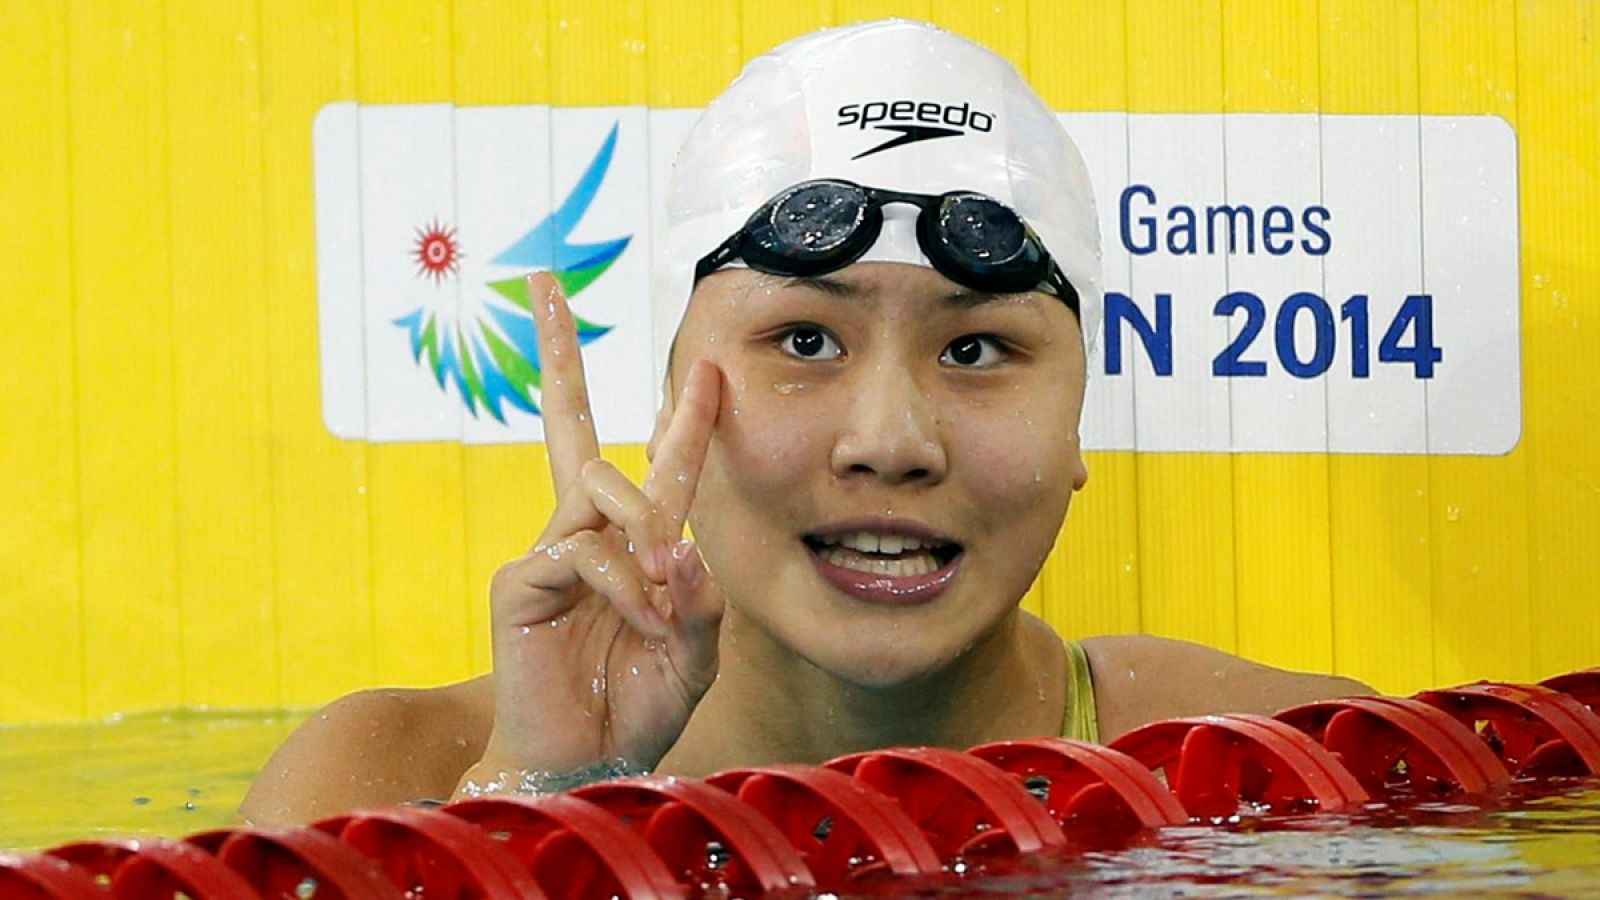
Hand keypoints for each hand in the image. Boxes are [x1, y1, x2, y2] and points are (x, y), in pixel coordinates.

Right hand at [456, 272, 723, 794]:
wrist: (585, 762)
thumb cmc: (637, 706)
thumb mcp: (697, 655)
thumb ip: (703, 603)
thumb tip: (684, 550)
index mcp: (637, 544)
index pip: (661, 464)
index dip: (684, 415)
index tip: (706, 365)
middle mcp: (588, 533)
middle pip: (573, 425)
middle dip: (558, 354)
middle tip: (545, 284)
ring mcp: (549, 551)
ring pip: (600, 491)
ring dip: (645, 540)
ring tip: (659, 609)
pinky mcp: (521, 581)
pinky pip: (584, 552)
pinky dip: (624, 586)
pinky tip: (639, 623)